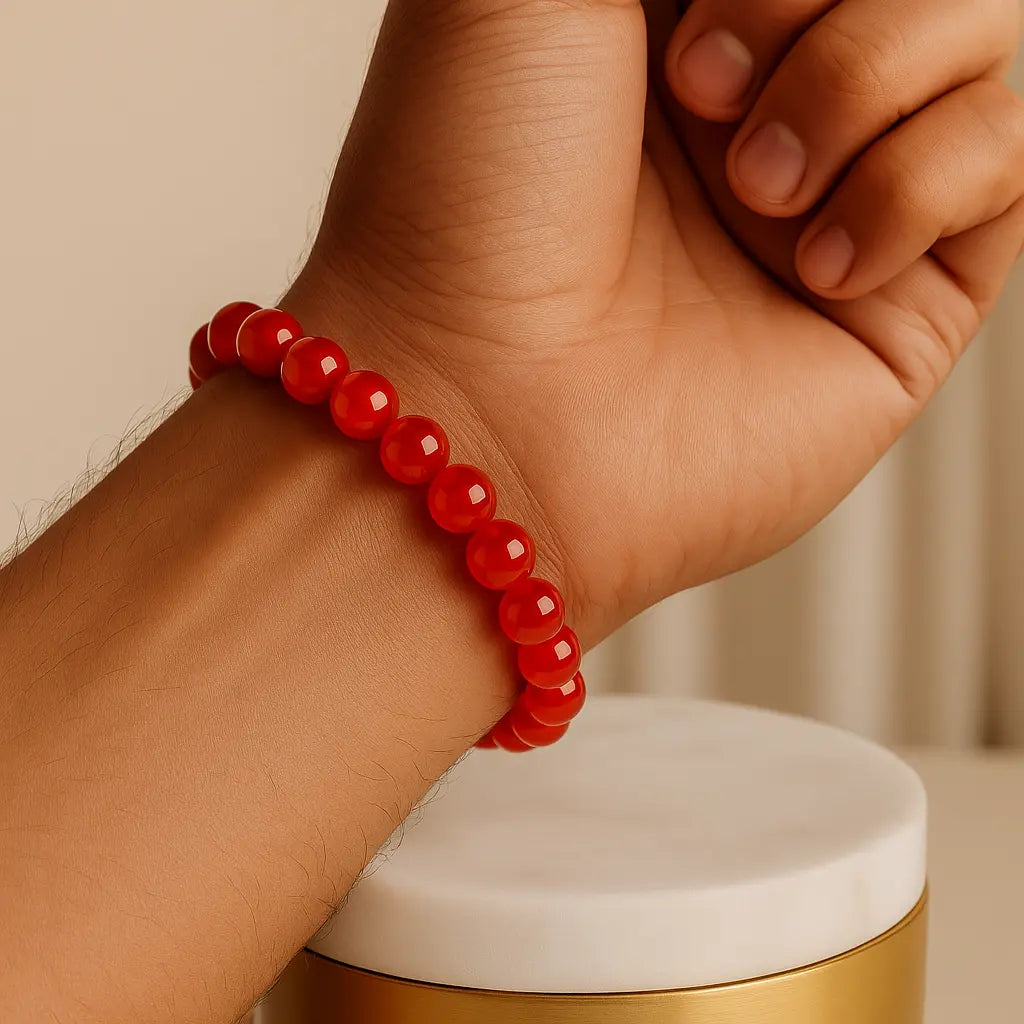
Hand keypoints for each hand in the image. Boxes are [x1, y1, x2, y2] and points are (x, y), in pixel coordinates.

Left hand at [285, 0, 1022, 643]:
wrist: (484, 409)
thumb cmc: (468, 197)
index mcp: (670, 16)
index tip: (672, 19)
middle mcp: (762, 100)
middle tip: (701, 91)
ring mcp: (836, 197)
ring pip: (978, 34)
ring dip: (859, 80)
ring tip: (754, 186)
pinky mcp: (900, 300)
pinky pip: (1002, 160)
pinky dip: (913, 186)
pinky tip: (812, 266)